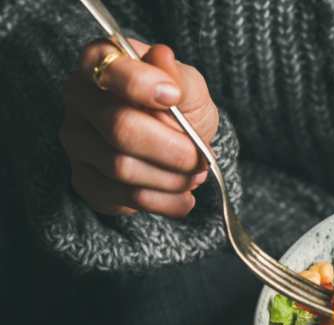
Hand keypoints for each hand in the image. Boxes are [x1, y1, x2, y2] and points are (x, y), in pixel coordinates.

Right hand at [60, 38, 217, 217]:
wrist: (178, 148)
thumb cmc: (180, 109)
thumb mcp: (189, 88)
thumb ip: (178, 78)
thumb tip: (162, 57)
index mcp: (101, 63)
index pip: (105, 66)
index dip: (140, 83)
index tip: (174, 97)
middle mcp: (79, 100)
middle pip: (119, 127)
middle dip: (172, 149)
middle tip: (201, 158)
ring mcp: (77, 141)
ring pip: (121, 167)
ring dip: (171, 178)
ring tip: (196, 175)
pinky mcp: (85, 180)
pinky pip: (124, 196)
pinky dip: (164, 201)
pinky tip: (184, 198)